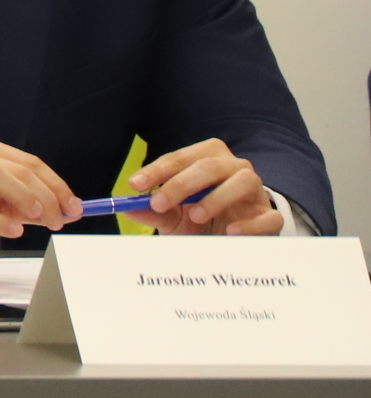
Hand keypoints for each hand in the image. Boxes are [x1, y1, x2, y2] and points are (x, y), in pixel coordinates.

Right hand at [0, 131, 80, 242]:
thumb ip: (29, 206)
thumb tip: (69, 210)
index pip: (29, 161)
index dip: (57, 185)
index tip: (75, 207)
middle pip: (17, 168)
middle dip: (47, 195)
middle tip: (59, 221)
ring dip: (25, 197)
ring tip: (40, 219)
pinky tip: (13, 229)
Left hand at [132, 139, 279, 234]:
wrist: (232, 240)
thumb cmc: (200, 221)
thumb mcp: (173, 216)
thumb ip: (153, 211)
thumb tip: (127, 208)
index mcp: (208, 160)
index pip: (181, 158)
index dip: (157, 170)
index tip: (135, 185)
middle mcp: (234, 168)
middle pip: (210, 165)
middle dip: (182, 182)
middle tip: (160, 203)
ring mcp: (256, 192)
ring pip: (244, 180)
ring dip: (217, 196)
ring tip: (195, 215)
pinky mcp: (270, 217)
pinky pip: (268, 216)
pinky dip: (249, 224)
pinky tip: (230, 232)